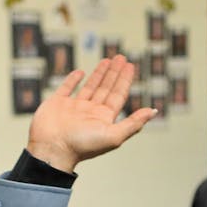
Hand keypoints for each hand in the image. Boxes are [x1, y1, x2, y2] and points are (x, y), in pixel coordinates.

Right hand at [25, 55, 157, 172]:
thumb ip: (133, 123)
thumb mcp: (113, 135)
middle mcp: (90, 112)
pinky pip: (67, 88)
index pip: (118, 95)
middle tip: (121, 57)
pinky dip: (73, 80)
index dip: (125, 80)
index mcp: (104, 118)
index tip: (131, 66)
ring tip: (107, 60)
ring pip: (90, 87)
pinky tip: (80, 72)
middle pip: (107, 88)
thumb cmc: (82, 145)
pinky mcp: (57, 104)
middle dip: (114, 73)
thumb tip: (154, 111)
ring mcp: (74, 108)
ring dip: (99, 74)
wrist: (52, 149)